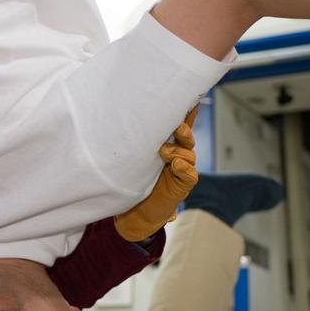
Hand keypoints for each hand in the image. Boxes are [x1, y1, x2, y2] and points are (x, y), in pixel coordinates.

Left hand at [114, 109, 198, 241]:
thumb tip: (119, 113)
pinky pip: (190, 174)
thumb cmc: (131, 179)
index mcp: (167, 143)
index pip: (178, 126)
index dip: (185, 113)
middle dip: (183, 130)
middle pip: (186, 137)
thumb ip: (132, 141)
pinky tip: (176, 164)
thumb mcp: (131, 157)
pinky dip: (184, 168)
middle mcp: (177, 153)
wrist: (135, 211)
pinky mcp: (183, 185)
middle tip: (178, 127)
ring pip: (188, 154)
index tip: (189, 99)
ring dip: (177, 150)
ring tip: (164, 152)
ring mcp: (182, 168)